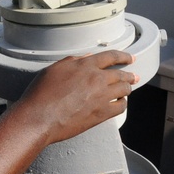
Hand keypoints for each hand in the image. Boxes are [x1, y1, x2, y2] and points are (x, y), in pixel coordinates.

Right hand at [15, 50, 137, 144]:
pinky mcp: (101, 113)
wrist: (40, 117)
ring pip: (124, 89)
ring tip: (128, 89)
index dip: (123, 56)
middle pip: (121, 74)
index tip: (130, 58)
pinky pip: (120, 107)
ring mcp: (101, 97)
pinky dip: (122, 103)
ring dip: (127, 88)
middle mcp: (97, 79)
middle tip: (134, 76)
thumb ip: (73, 61)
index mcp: (86, 65)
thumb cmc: (42, 93)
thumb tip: (87, 58)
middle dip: (129, 74)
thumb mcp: (55, 69)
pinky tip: (120, 103)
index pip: (111, 56)